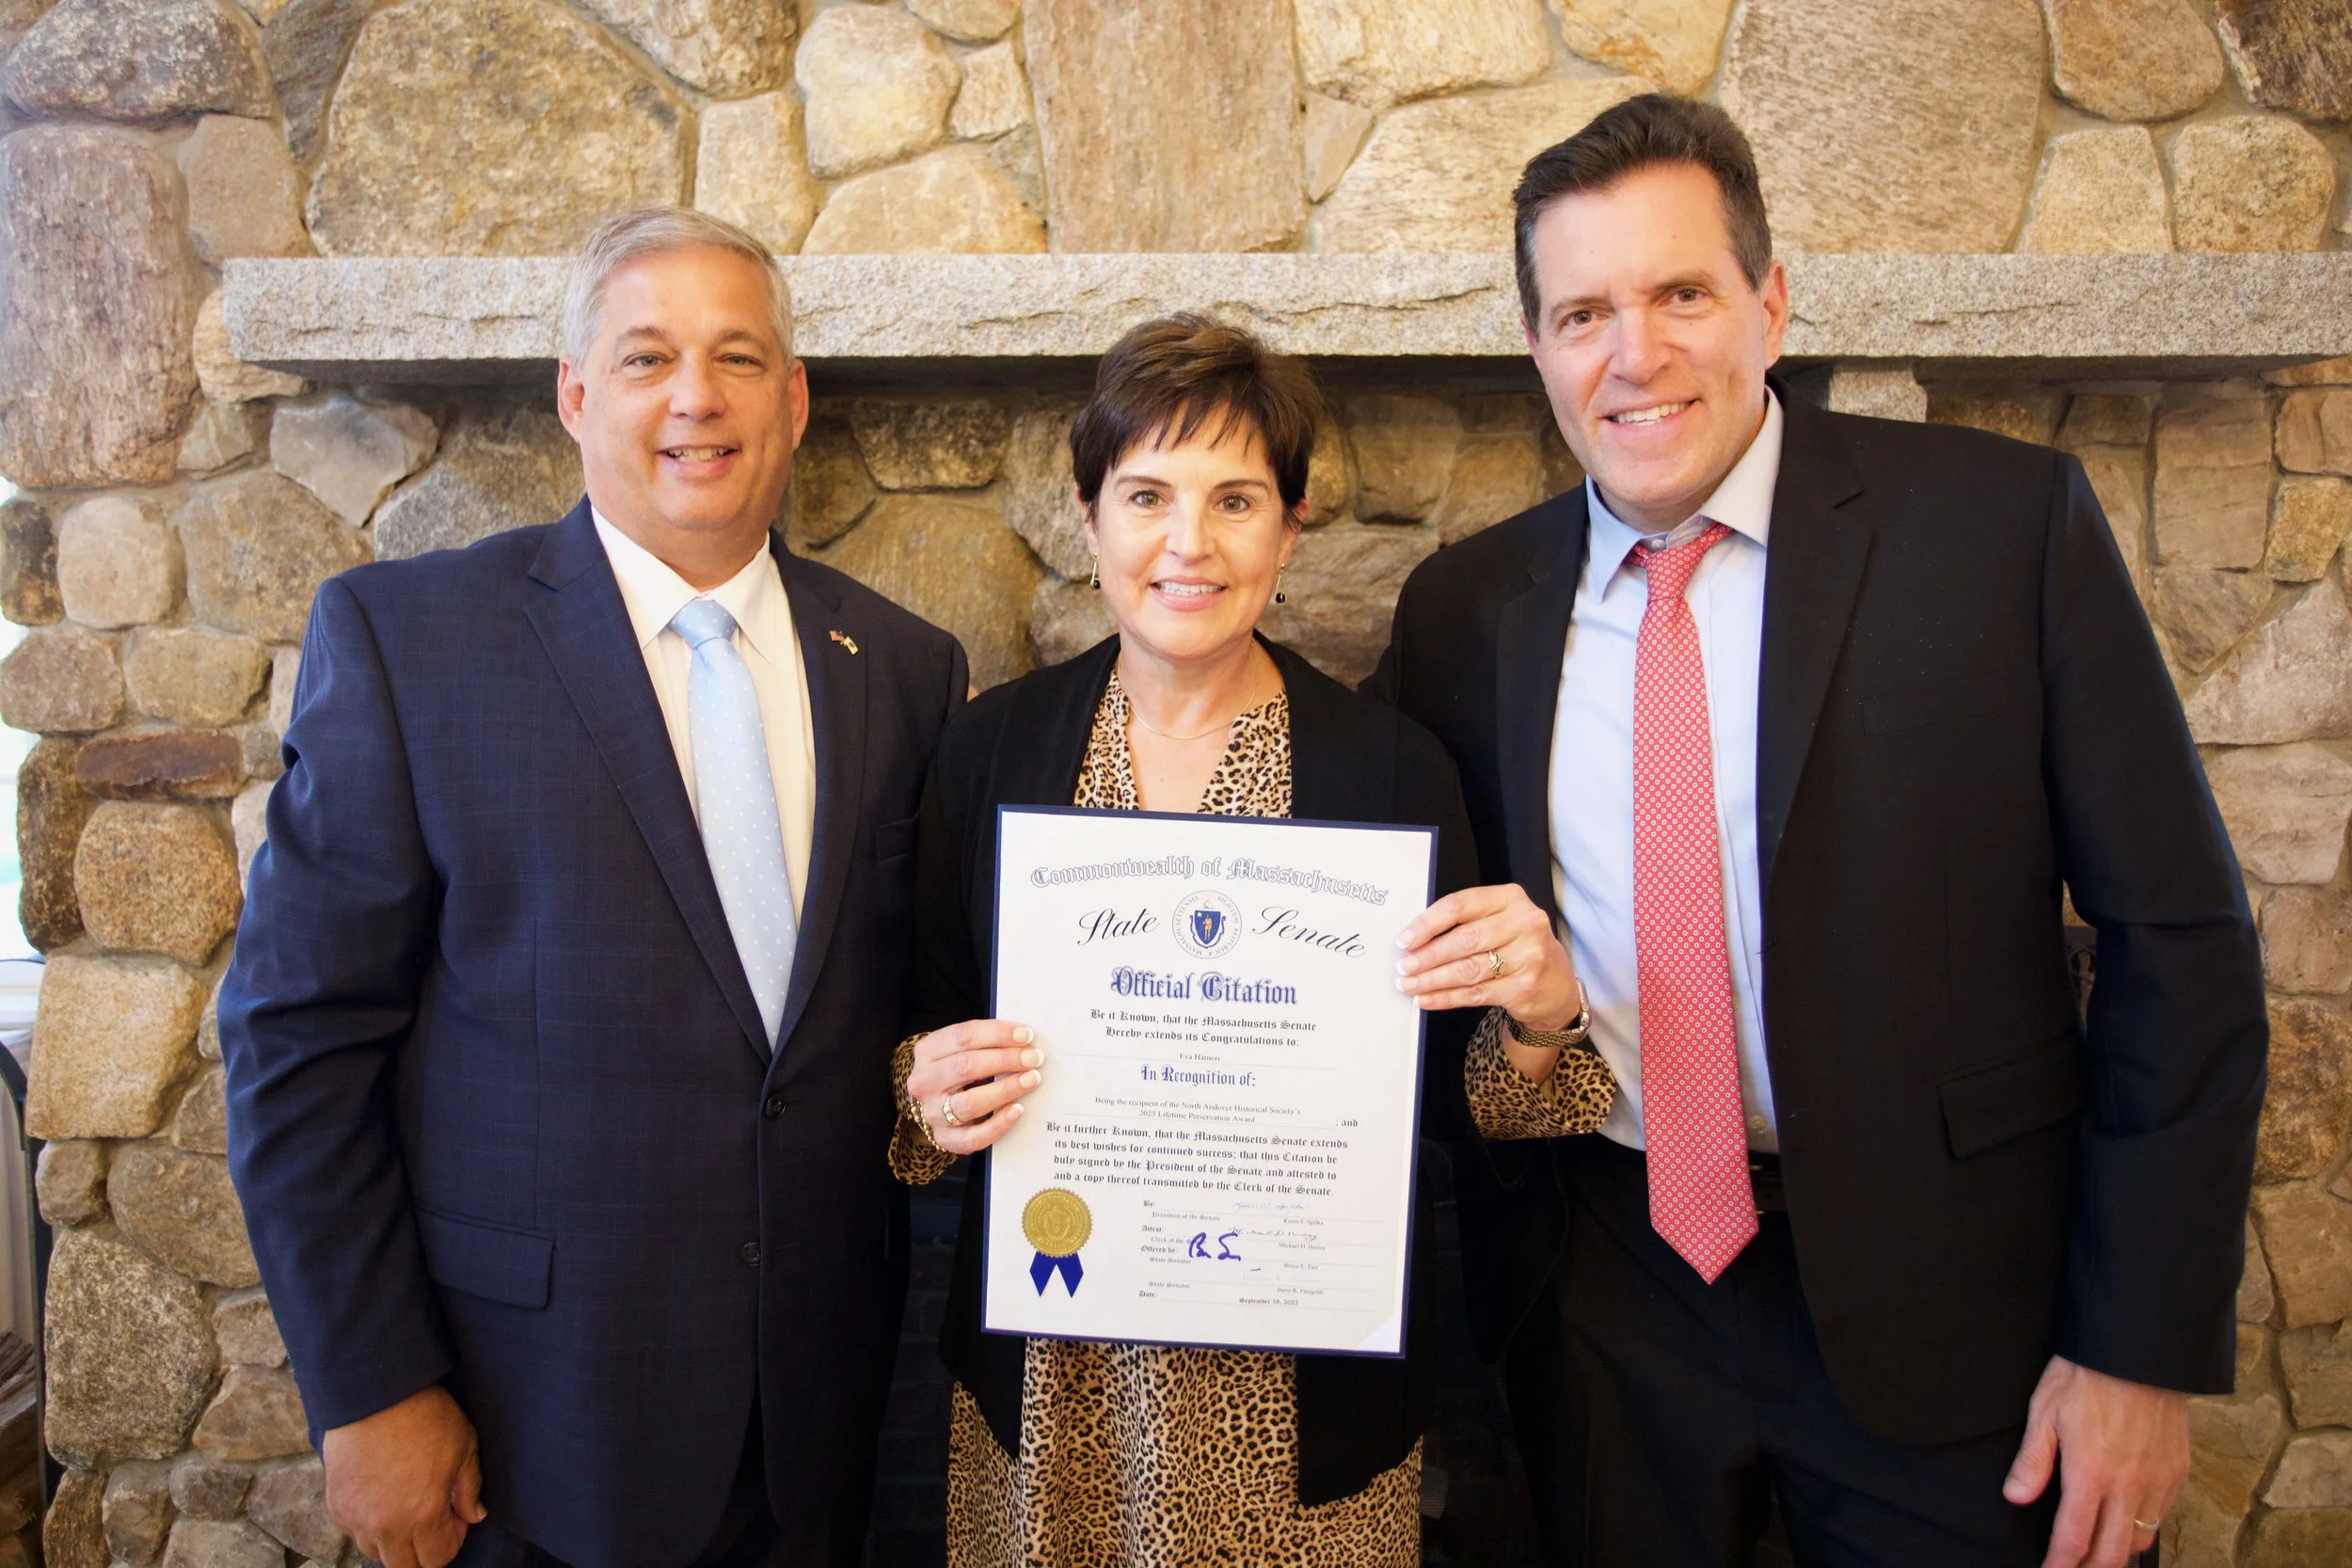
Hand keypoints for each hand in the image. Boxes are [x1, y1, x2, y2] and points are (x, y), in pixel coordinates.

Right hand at [322, 1384, 486, 1567]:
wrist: (376, 1392)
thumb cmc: (425, 1415)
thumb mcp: (464, 1447)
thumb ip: (469, 1489)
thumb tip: (474, 1516)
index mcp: (421, 1516)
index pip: (436, 1560)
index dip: (451, 1541)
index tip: (455, 1516)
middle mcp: (385, 1526)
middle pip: (404, 1566)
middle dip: (423, 1550)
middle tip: (433, 1518)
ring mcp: (356, 1518)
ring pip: (376, 1551)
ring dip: (394, 1540)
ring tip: (406, 1506)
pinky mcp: (336, 1505)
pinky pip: (353, 1532)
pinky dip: (368, 1524)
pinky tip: (382, 1497)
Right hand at [906, 1019, 1042, 1155]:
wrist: (935, 1102)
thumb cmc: (956, 1069)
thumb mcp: (959, 1049)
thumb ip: (984, 1042)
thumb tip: (1023, 1039)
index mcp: (927, 1051)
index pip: (963, 1037)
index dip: (997, 1034)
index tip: (1026, 1035)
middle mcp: (924, 1082)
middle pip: (966, 1066)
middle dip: (1005, 1060)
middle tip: (1033, 1058)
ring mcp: (932, 1113)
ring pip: (969, 1103)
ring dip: (1005, 1089)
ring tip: (1030, 1080)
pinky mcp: (945, 1138)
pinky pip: (973, 1137)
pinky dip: (998, 1124)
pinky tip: (1017, 1110)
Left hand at [1395, 884, 1583, 1034]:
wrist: (1556, 984)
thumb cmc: (1517, 946)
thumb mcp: (1500, 921)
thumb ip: (1466, 921)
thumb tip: (1414, 939)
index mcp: (1511, 898)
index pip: (1460, 905)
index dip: (1428, 923)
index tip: (1405, 940)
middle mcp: (1525, 923)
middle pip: (1464, 939)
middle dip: (1427, 955)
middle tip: (1403, 967)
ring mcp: (1529, 956)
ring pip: (1468, 970)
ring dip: (1432, 980)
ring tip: (1408, 985)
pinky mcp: (1525, 987)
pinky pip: (1476, 993)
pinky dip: (1446, 997)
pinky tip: (1427, 999)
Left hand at [2003, 1356, 2188, 1567]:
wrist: (2139, 1351)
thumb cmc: (2086, 1376)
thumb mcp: (2045, 1411)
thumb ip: (2033, 1460)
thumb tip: (2016, 1498)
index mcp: (2092, 1474)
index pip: (2075, 1538)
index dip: (2060, 1563)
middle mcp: (2129, 1486)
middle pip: (2112, 1553)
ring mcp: (2158, 1481)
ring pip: (2139, 1539)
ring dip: (2116, 1553)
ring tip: (2095, 1553)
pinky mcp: (2177, 1472)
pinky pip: (2160, 1516)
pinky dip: (2141, 1529)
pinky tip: (2125, 1524)